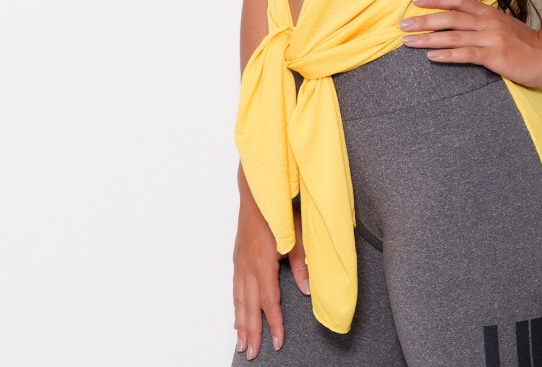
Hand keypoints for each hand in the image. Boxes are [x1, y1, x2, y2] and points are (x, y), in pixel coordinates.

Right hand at [233, 195, 308, 359]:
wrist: (256, 191)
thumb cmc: (278, 209)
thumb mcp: (297, 234)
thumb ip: (301, 263)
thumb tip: (307, 290)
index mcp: (262, 262)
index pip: (269, 301)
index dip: (274, 323)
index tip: (277, 342)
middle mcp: (247, 266)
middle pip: (250, 306)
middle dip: (252, 331)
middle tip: (252, 354)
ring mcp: (240, 262)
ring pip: (239, 300)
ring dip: (241, 323)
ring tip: (242, 344)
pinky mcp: (237, 257)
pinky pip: (235, 288)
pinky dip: (235, 306)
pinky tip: (236, 317)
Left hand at [399, 0, 541, 87]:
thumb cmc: (525, 43)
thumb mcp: (502, 25)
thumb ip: (482, 22)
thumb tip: (457, 22)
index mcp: (489, 13)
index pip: (458, 0)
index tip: (416, 0)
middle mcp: (488, 22)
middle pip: (450, 17)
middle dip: (424, 20)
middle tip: (402, 24)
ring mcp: (491, 39)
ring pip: (454, 35)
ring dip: (428, 38)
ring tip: (408, 42)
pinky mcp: (495, 56)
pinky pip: (466, 54)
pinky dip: (447, 54)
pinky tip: (432, 57)